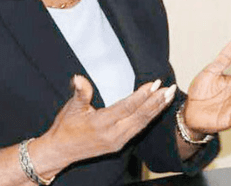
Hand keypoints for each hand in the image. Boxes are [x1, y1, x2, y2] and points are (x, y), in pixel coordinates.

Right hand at [42, 75, 176, 164]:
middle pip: (140, 117)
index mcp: (101, 124)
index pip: (127, 108)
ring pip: (142, 124)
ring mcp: (118, 141)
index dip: (142, 95)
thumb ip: (80, 92)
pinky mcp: (120, 143)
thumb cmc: (65, 127)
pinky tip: (158, 108)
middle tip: (169, 88)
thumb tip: (79, 78)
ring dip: (157, 109)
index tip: (155, 84)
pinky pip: (139, 129)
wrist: (60, 151)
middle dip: (157, 102)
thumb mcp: (70, 108)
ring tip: (169, 96)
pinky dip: (150, 117)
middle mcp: (113, 135)